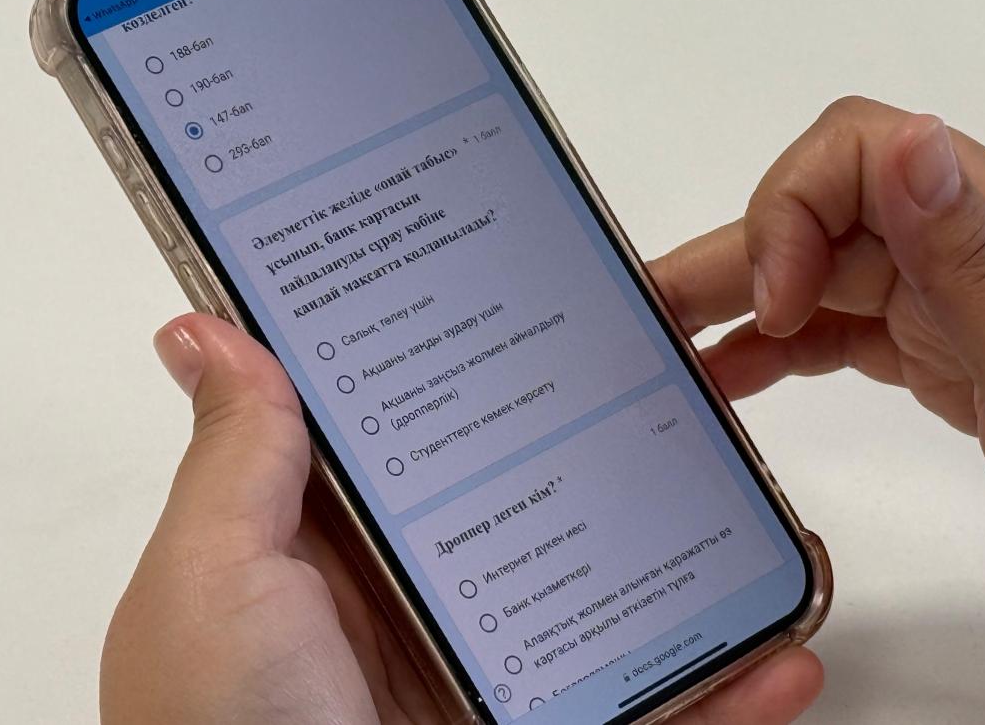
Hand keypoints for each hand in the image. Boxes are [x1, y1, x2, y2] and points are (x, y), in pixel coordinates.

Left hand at [100, 313, 822, 723]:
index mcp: (330, 543)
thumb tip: (206, 332)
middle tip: (687, 395)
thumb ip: (240, 457)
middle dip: (605, 452)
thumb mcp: (214, 575)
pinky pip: (643, 714)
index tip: (541, 300)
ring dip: (689, 566)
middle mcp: (410, 596)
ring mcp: (480, 670)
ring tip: (761, 517)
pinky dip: (719, 693)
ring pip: (602, 602)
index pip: (418, 425)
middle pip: (530, 502)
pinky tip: (778, 656)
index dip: (472, 363)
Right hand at [651, 96, 984, 651]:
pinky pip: (843, 331)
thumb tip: (905, 141)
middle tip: (657, 312)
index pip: (861, 152)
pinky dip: (779, 347)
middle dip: (738, 256)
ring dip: (743, 300)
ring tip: (668, 345)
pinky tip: (730, 377)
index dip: (790, 207)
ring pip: (824, 272)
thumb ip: (972, 264)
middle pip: (826, 215)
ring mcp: (956, 307)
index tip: (772, 301)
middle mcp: (975, 255)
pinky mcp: (943, 357)